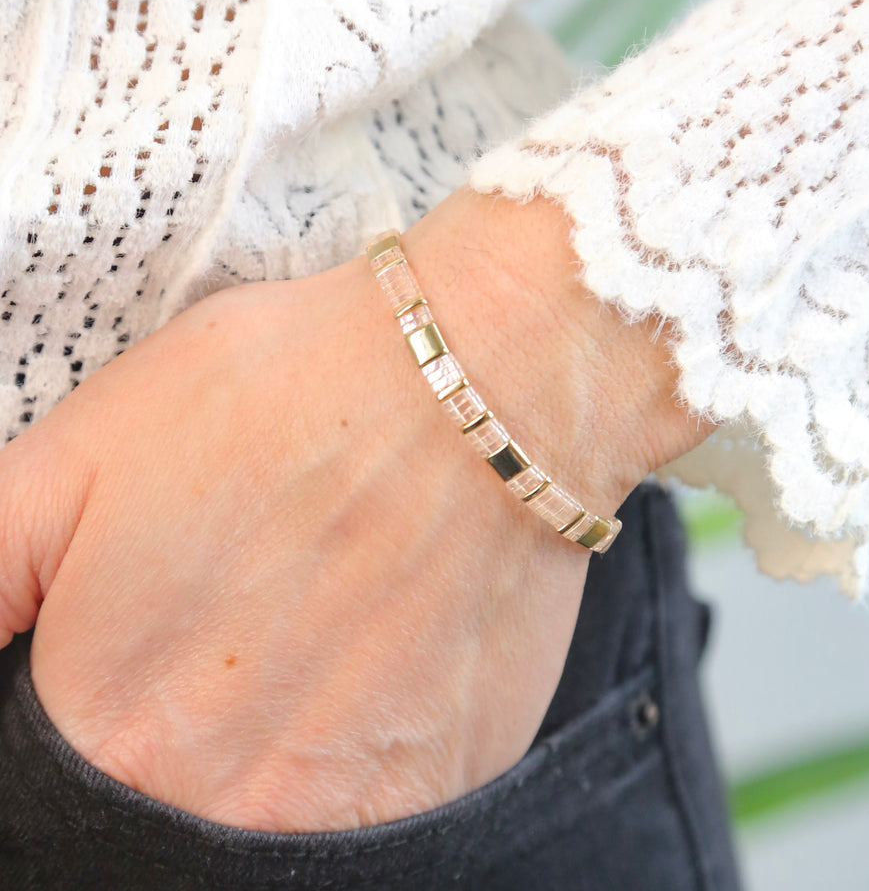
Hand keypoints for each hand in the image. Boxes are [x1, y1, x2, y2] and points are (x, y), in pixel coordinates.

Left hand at [0, 189, 705, 830]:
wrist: (480, 384)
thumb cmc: (294, 394)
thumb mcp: (86, 448)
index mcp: (109, 722)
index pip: (60, 782)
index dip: (110, 697)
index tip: (155, 646)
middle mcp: (221, 797)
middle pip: (166, 803)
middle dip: (189, 721)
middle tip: (245, 620)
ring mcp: (342, 808)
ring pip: (268, 813)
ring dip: (277, 738)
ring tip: (314, 628)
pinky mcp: (439, 788)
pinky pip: (371, 810)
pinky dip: (361, 746)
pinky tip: (379, 651)